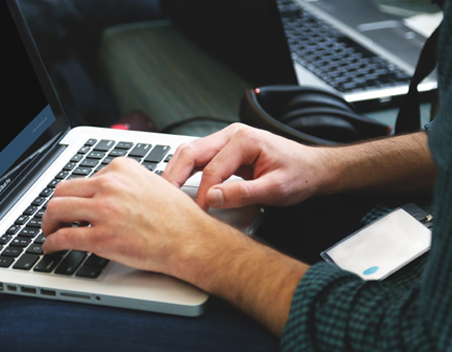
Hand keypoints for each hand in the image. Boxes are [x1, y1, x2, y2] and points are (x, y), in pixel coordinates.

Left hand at [41, 157, 229, 276]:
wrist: (192, 240)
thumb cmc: (179, 217)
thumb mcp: (153, 183)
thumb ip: (127, 184)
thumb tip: (107, 192)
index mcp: (121, 169)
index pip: (84, 177)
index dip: (76, 194)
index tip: (74, 204)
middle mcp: (110, 185)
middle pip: (63, 190)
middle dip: (55, 206)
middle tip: (55, 217)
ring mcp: (104, 210)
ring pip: (56, 210)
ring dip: (48, 222)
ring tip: (50, 231)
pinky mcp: (101, 237)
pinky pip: (63, 237)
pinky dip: (51, 243)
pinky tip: (52, 247)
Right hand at [163, 123, 325, 209]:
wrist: (312, 168)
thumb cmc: (299, 175)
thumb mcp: (275, 189)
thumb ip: (243, 193)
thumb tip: (212, 197)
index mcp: (244, 140)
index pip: (212, 169)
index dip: (202, 193)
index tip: (199, 213)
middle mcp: (231, 135)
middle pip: (191, 152)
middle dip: (174, 175)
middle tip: (161, 198)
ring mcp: (226, 140)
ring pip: (190, 152)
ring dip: (175, 171)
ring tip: (164, 192)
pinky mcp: (224, 149)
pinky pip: (198, 157)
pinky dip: (184, 170)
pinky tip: (176, 185)